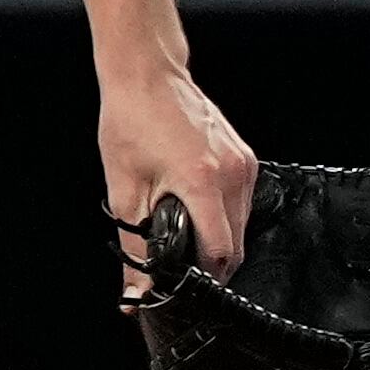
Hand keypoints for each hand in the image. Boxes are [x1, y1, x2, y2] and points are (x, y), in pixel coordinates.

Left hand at [99, 59, 256, 304]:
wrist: (146, 75)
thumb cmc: (131, 122)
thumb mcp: (124, 191)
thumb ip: (134, 248)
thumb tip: (136, 295)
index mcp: (203, 181)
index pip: (220, 253)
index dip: (202, 279)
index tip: (183, 288)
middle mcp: (233, 172)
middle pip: (236, 246)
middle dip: (210, 264)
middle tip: (179, 269)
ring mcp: (244, 163)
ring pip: (242, 226)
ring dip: (218, 240)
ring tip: (184, 235)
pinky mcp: (246, 156)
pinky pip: (242, 203)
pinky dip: (223, 216)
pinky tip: (196, 209)